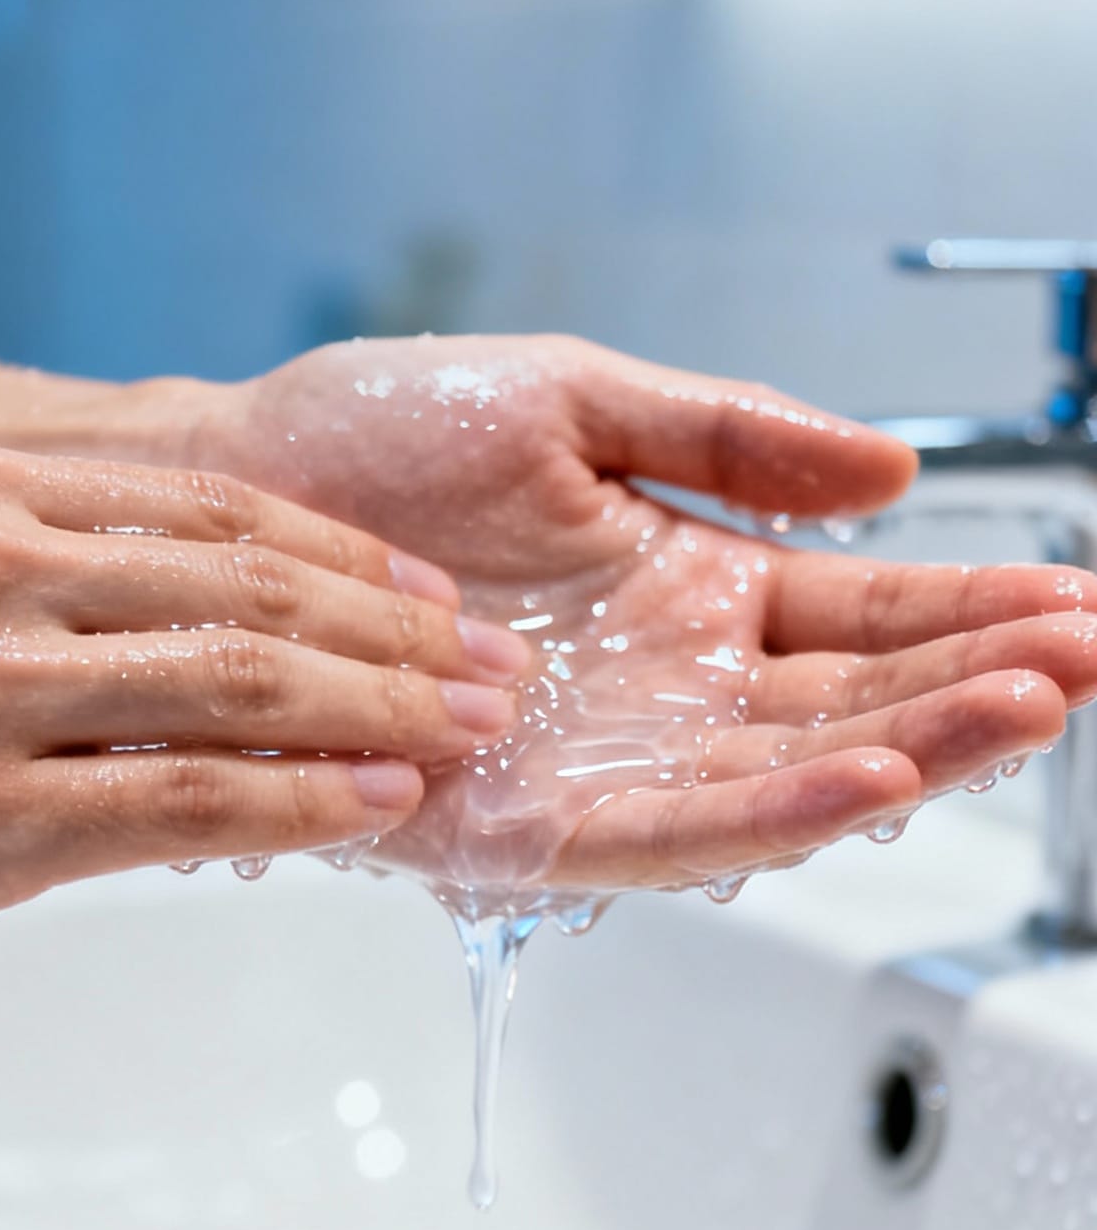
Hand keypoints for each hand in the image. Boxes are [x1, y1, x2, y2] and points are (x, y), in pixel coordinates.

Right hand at [0, 442, 527, 982]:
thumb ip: (2, 570)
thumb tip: (148, 619)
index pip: (213, 510)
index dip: (345, 554)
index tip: (421, 590)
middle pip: (257, 587)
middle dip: (400, 629)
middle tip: (492, 663)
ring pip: (247, 685)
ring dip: (386, 709)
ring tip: (472, 731)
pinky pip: (187, 801)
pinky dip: (305, 801)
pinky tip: (377, 802)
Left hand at [190, 336, 1096, 896]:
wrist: (220, 495)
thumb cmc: (373, 444)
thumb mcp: (575, 403)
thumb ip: (729, 437)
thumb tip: (889, 473)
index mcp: (692, 591)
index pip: (867, 611)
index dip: (976, 607)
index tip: (1084, 598)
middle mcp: (664, 693)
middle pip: (855, 701)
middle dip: (980, 684)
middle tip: (1094, 657)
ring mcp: (600, 761)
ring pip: (785, 776)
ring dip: (909, 749)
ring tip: (1024, 707)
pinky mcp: (519, 821)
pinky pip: (664, 826)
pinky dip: (768, 807)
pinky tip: (862, 768)